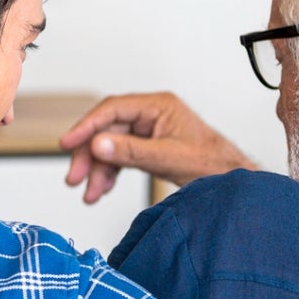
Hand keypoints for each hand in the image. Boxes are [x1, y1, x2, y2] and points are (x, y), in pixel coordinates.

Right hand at [58, 92, 256, 202]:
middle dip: (89, 156)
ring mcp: (148, 130)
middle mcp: (151, 114)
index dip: (87, 126)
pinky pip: (120, 156)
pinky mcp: (147, 146)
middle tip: (75, 177)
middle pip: (107, 130)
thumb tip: (98, 144)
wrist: (230, 180)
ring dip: (97, 170)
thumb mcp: (168, 158)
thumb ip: (131, 151)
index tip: (68, 143)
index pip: (112, 110)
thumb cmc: (211, 164)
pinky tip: (102, 189)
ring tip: (90, 193)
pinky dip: (109, 173)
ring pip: (110, 146)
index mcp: (158, 106)